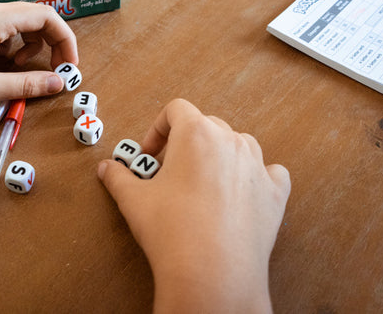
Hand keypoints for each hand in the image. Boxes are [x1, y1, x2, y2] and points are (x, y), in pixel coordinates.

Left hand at [0, 1, 78, 105]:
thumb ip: (27, 85)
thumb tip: (58, 83)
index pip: (48, 17)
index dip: (66, 41)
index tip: (69, 66)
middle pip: (38, 18)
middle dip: (52, 45)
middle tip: (54, 72)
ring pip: (22, 25)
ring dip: (31, 48)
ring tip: (17, 71)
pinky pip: (5, 31)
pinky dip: (13, 49)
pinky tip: (0, 68)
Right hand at [97, 99, 289, 312]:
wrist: (212, 272)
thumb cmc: (173, 231)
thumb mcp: (133, 200)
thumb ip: (119, 178)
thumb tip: (108, 169)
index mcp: (196, 134)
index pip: (176, 109)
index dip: (158, 129)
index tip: (149, 154)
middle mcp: (230, 142)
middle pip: (207, 124)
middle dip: (185, 143)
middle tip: (168, 172)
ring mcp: (257, 166)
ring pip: (239, 144)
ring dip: (219, 155)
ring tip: (202, 182)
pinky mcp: (274, 193)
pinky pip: (270, 172)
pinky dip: (255, 176)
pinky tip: (240, 192)